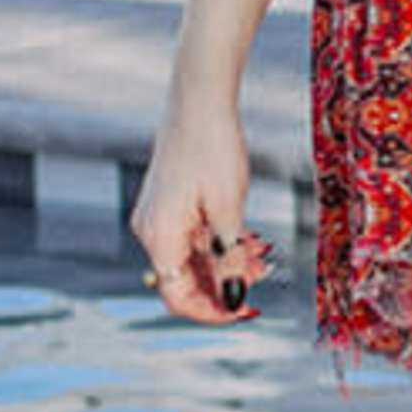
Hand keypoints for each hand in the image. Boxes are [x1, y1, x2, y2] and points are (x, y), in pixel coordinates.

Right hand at [133, 91, 271, 325]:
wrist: (200, 100)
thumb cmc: (213, 148)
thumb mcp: (229, 209)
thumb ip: (229, 258)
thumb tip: (234, 298)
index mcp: (159, 236)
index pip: (177, 296)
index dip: (210, 312)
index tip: (243, 312)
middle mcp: (150, 230)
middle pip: (183, 279)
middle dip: (222, 285)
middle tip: (261, 279)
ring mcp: (156, 216)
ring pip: (189, 257)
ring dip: (223, 264)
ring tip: (260, 256)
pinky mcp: (166, 203)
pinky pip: (189, 237)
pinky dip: (216, 244)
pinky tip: (245, 238)